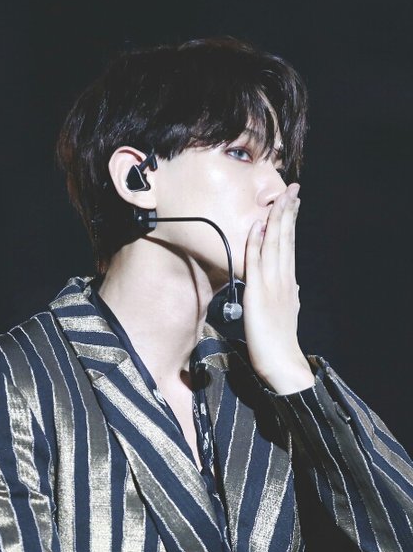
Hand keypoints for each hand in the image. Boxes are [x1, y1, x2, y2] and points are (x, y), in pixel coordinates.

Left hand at [243, 183, 314, 394]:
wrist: (281, 361)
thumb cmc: (280, 340)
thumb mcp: (288, 312)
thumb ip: (290, 295)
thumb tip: (295, 284)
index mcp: (289, 281)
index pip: (290, 245)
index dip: (292, 222)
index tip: (293, 202)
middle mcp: (283, 278)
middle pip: (286, 239)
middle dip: (289, 212)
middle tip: (293, 189)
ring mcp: (272, 284)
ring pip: (275, 245)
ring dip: (276, 220)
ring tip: (281, 197)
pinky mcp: (258, 293)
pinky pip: (256, 262)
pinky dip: (256, 243)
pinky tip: (258, 226)